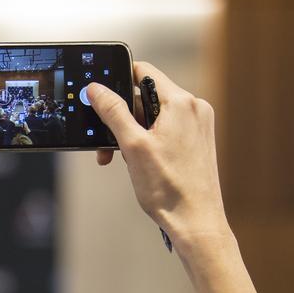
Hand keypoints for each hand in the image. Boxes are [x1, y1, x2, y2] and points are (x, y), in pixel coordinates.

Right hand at [86, 62, 230, 252]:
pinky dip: (147, 141)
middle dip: (122, 118)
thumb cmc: (168, 188)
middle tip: (108, 145)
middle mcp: (194, 108)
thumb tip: (96, 89)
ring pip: (153, 116)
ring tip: (123, 159)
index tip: (100, 98)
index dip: (117, 81)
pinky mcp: (196, 140)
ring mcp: (197, 124)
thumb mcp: (132, 146)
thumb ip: (113, 113)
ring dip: (132, 134)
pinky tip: (139, 163)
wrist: (195, 220)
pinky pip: (165, 129)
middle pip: (146, 97)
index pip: (142, 72)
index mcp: (180, 102)